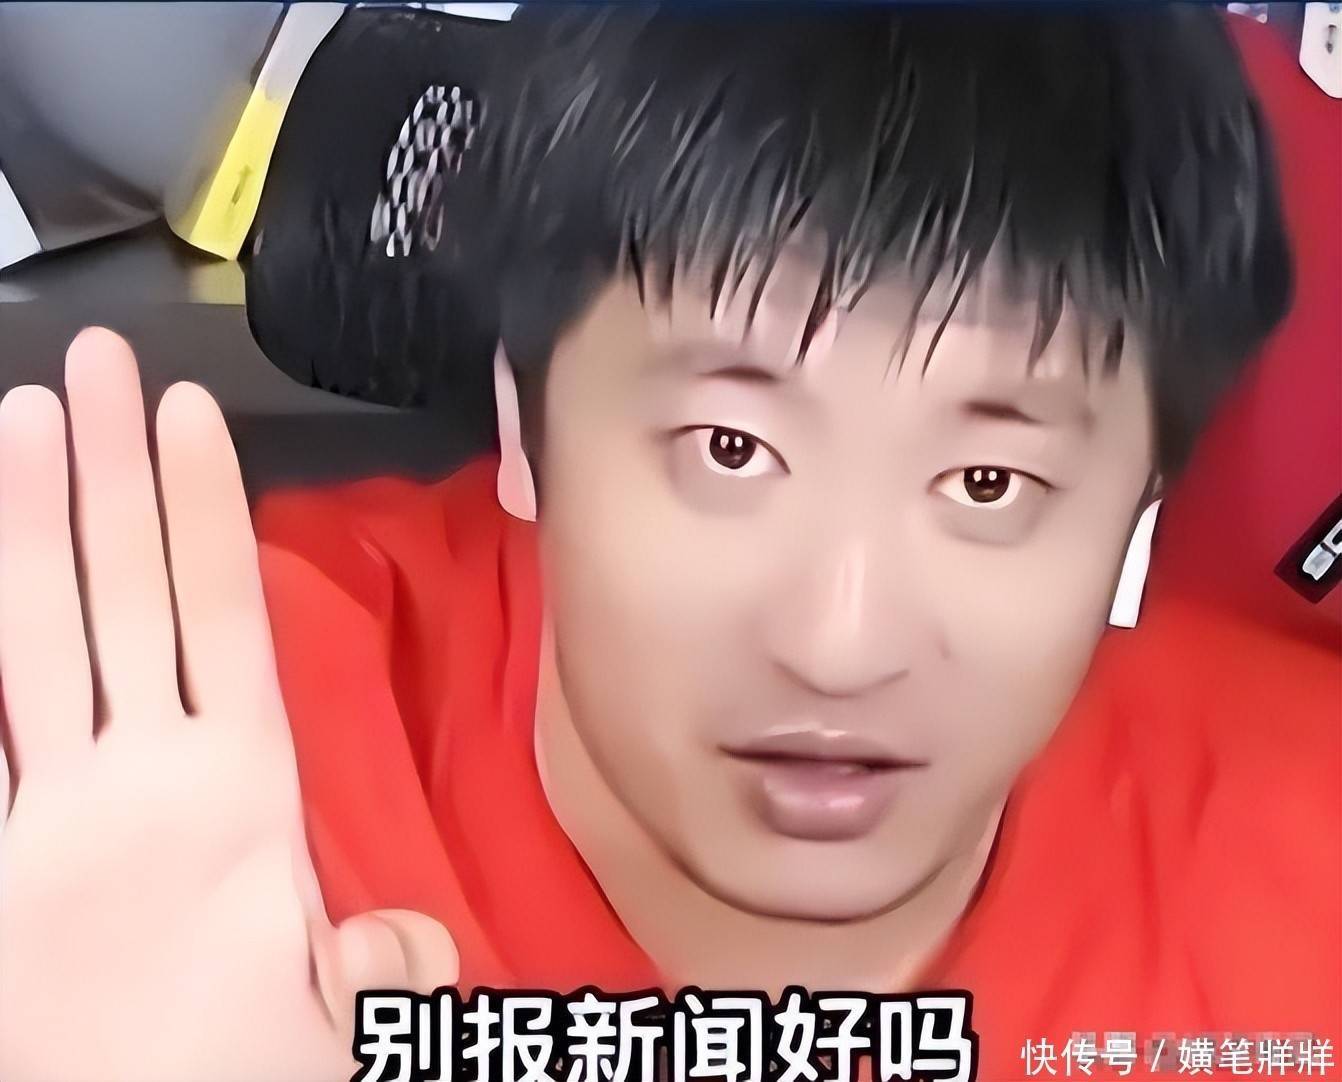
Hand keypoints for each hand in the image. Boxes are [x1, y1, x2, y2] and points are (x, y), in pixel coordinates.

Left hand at [0, 329, 457, 1081]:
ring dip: (26, 522)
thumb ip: (378, 959)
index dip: (202, 507)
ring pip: (32, 639)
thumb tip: (393, 937)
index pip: (221, 613)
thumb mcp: (344, 1024)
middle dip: (106, 469)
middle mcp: (139, 780)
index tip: (184, 417)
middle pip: (121, 593)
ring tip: (20, 419)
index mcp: (239, 799)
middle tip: (93, 365)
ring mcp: (45, 815)